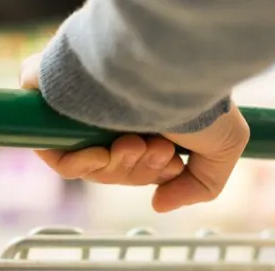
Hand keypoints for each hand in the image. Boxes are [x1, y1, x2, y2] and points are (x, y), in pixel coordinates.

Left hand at [20, 53, 249, 212]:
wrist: (167, 63)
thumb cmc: (198, 96)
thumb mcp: (224, 147)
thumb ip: (200, 185)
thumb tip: (159, 203)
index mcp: (145, 114)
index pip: (134, 162)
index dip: (150, 173)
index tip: (171, 164)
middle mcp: (113, 108)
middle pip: (112, 168)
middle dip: (137, 170)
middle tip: (158, 150)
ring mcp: (82, 106)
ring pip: (88, 164)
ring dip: (116, 167)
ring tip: (138, 143)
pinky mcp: (51, 101)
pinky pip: (54, 152)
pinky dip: (80, 164)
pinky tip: (106, 152)